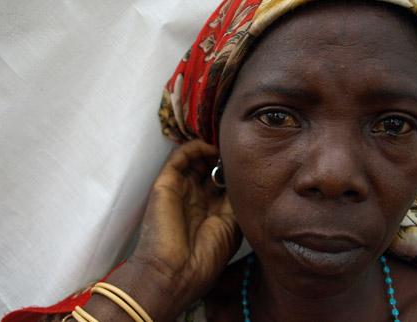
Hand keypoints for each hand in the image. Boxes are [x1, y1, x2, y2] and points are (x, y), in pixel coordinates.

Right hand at [87, 140, 240, 320]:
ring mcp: (179, 191)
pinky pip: (178, 157)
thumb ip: (236, 201)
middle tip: (239, 149)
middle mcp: (194, 199)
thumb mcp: (232, 227)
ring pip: (194, 160)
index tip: (252, 161)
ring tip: (227, 143)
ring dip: (211, 149)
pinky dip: (194, 147)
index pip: (222, 183)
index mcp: (208, 212)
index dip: (235, 172)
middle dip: (224, 158)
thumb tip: (243, 179)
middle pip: (209, 169)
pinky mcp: (165, 184)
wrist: (175, 273)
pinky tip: (210, 146)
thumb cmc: (204, 259)